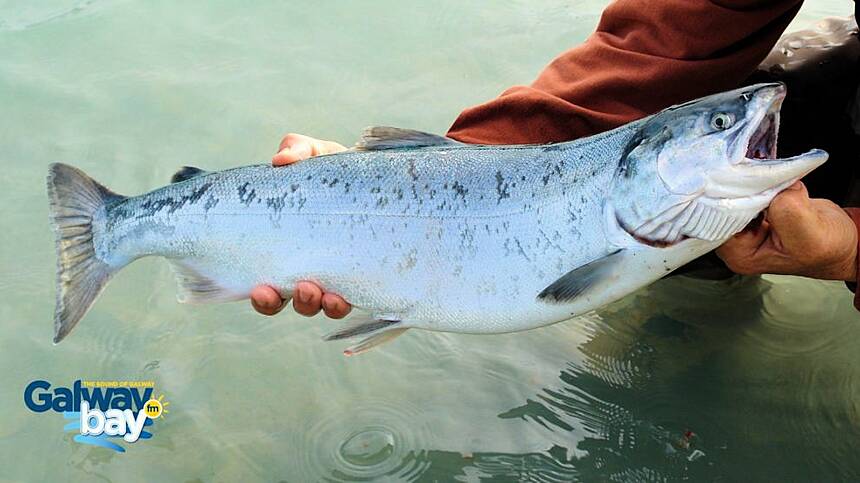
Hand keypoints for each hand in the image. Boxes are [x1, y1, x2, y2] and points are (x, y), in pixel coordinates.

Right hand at [250, 133, 350, 317]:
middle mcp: (308, 268)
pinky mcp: (364, 275)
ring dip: (317, 305)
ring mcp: (336, 274)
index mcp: (287, 248)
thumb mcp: (315, 155)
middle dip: (291, 302)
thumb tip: (280, 160)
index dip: (262, 295)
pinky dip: (343, 302)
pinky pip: (352, 299)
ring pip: (320, 305)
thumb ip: (297, 150)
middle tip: (299, 290)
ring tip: (320, 293)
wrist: (380, 178)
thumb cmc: (337, 170)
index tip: (261, 289)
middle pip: (290, 301)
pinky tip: (342, 296)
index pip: (267, 283)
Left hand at [716, 181, 858, 281]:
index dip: (729, 199)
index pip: (718, 222)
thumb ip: (786, 210)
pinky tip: (775, 178)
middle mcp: (736, 241)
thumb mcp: (807, 232)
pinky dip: (763, 180)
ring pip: (736, 194)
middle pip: (723, 207)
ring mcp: (745, 224)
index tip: (743, 181)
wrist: (843, 241)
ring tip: (768, 176)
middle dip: (741, 187)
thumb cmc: (827, 248)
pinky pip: (751, 188)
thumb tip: (775, 186)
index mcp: (740, 255)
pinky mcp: (757, 208)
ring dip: (753, 182)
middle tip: (755, 173)